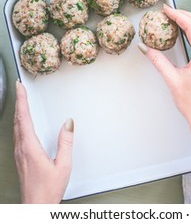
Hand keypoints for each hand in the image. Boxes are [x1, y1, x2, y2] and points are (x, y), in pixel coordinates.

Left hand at [14, 81, 73, 203]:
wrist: (36, 208)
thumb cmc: (47, 191)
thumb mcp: (63, 165)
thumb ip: (66, 142)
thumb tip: (68, 123)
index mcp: (30, 148)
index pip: (24, 118)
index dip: (22, 100)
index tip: (21, 88)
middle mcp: (21, 150)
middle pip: (17, 120)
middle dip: (19, 102)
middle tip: (20, 89)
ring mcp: (19, 155)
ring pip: (15, 127)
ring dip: (18, 112)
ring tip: (21, 101)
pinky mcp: (20, 159)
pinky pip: (17, 135)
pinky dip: (19, 123)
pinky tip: (22, 124)